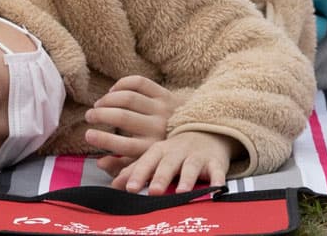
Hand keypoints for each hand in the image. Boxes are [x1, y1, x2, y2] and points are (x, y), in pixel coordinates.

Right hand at [84, 75, 171, 175]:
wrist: (198, 132)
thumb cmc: (165, 150)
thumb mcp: (146, 162)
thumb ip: (122, 166)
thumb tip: (99, 163)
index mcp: (151, 148)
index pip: (122, 145)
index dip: (103, 140)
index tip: (88, 134)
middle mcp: (156, 128)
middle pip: (122, 117)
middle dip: (101, 115)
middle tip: (89, 116)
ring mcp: (161, 108)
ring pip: (128, 98)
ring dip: (108, 99)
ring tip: (98, 104)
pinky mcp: (165, 93)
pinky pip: (139, 82)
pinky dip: (122, 84)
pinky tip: (113, 91)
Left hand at [110, 130, 239, 195]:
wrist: (207, 133)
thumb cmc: (174, 151)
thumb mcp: (154, 156)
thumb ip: (133, 168)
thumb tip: (109, 179)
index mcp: (159, 151)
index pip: (146, 161)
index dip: (138, 174)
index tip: (128, 187)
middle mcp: (177, 152)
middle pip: (167, 164)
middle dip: (161, 177)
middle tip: (153, 192)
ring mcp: (196, 157)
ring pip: (191, 167)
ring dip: (187, 180)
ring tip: (181, 192)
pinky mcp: (215, 162)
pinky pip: (218, 171)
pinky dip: (218, 179)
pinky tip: (217, 188)